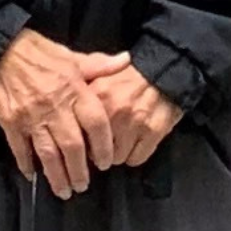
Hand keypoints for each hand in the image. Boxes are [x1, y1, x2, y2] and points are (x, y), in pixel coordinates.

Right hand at [0, 30, 105, 196]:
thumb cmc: (38, 51)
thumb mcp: (71, 55)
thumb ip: (99, 65)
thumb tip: (127, 61)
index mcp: (74, 90)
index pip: (96, 123)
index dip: (104, 146)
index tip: (106, 162)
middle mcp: (55, 107)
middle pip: (72, 146)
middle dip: (79, 170)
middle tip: (83, 186)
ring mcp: (31, 117)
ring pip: (48, 154)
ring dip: (57, 176)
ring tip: (64, 191)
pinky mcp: (10, 122)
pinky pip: (19, 149)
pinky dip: (26, 163)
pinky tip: (32, 175)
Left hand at [74, 54, 181, 172]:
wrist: (164, 70)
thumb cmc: (129, 76)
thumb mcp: (100, 75)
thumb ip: (82, 90)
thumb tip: (65, 114)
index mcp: (97, 95)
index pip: (78, 131)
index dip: (80, 138)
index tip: (83, 139)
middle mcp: (113, 112)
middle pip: (95, 150)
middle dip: (99, 150)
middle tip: (105, 142)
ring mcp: (134, 124)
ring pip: (117, 158)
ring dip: (118, 153)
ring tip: (123, 141)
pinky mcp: (152, 133)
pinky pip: (136, 159)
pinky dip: (135, 155)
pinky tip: (137, 143)